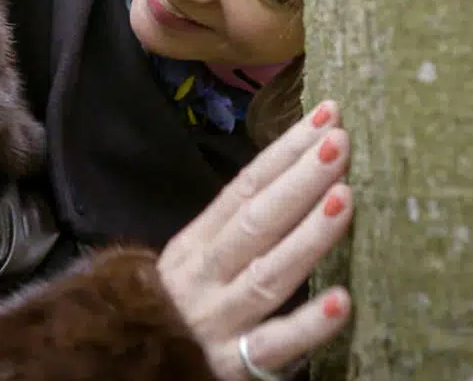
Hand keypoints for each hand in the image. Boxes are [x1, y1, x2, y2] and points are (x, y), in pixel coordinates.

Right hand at [158, 100, 352, 379]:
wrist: (126, 368)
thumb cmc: (179, 309)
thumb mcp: (198, 261)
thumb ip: (239, 228)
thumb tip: (299, 174)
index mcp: (196, 242)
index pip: (245, 188)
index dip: (286, 152)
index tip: (327, 117)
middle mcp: (204, 275)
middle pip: (255, 222)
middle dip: (300, 180)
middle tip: (340, 143)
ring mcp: (216, 320)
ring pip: (266, 275)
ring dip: (308, 236)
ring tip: (345, 200)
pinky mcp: (229, 365)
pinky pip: (272, 346)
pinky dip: (307, 324)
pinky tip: (343, 301)